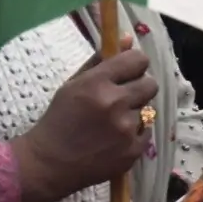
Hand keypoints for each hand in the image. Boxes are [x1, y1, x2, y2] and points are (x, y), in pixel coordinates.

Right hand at [13, 44, 158, 201]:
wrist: (52, 161)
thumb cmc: (59, 118)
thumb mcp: (72, 85)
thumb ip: (100, 61)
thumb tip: (128, 40)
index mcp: (96, 83)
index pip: (136, 61)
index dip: (134, 63)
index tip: (128, 68)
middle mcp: (115, 103)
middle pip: (150, 84)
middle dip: (138, 86)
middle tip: (123, 94)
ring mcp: (128, 129)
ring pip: (148, 108)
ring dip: (134, 110)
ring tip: (113, 120)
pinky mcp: (135, 150)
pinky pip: (146, 131)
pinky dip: (134, 132)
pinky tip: (114, 136)